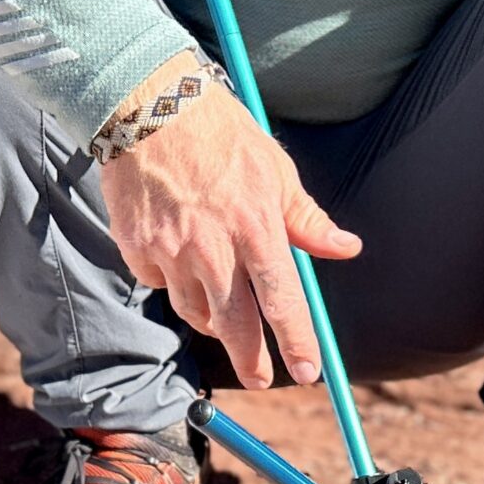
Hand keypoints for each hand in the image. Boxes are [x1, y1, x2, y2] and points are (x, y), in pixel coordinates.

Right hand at [100, 54, 359, 387]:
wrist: (147, 105)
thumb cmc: (220, 133)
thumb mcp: (275, 168)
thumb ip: (307, 219)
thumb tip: (347, 248)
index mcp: (255, 225)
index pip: (282, 299)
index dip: (296, 341)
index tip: (306, 371)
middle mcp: (213, 245)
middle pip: (235, 324)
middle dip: (251, 359)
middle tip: (260, 378)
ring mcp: (170, 250)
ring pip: (194, 310)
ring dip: (212, 320)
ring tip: (223, 316)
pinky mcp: (136, 247)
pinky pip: (159, 282)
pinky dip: (173, 280)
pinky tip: (179, 257)